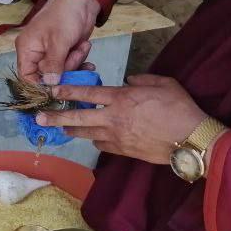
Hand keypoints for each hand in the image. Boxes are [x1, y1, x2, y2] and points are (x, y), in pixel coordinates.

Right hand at [15, 0, 100, 83]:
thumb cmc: (64, 15)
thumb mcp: (58, 41)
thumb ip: (53, 65)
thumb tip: (49, 86)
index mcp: (27, 49)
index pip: (27, 76)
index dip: (40, 85)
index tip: (56, 88)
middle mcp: (37, 53)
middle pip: (48, 76)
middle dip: (65, 68)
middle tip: (74, 53)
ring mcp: (52, 53)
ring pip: (62, 72)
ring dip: (75, 62)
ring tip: (82, 46)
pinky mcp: (65, 52)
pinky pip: (71, 65)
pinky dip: (80, 60)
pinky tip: (85, 48)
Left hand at [36, 74, 207, 164]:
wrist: (191, 139)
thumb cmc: (180, 108)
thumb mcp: (163, 83)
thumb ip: (142, 79)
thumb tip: (129, 80)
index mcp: (122, 98)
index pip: (87, 94)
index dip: (67, 91)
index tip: (51, 90)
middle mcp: (114, 118)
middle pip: (78, 118)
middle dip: (56, 117)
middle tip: (39, 117)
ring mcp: (117, 137)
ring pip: (86, 134)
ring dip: (72, 130)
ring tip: (60, 129)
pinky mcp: (123, 150)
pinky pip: (102, 145)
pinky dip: (95, 141)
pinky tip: (93, 138)